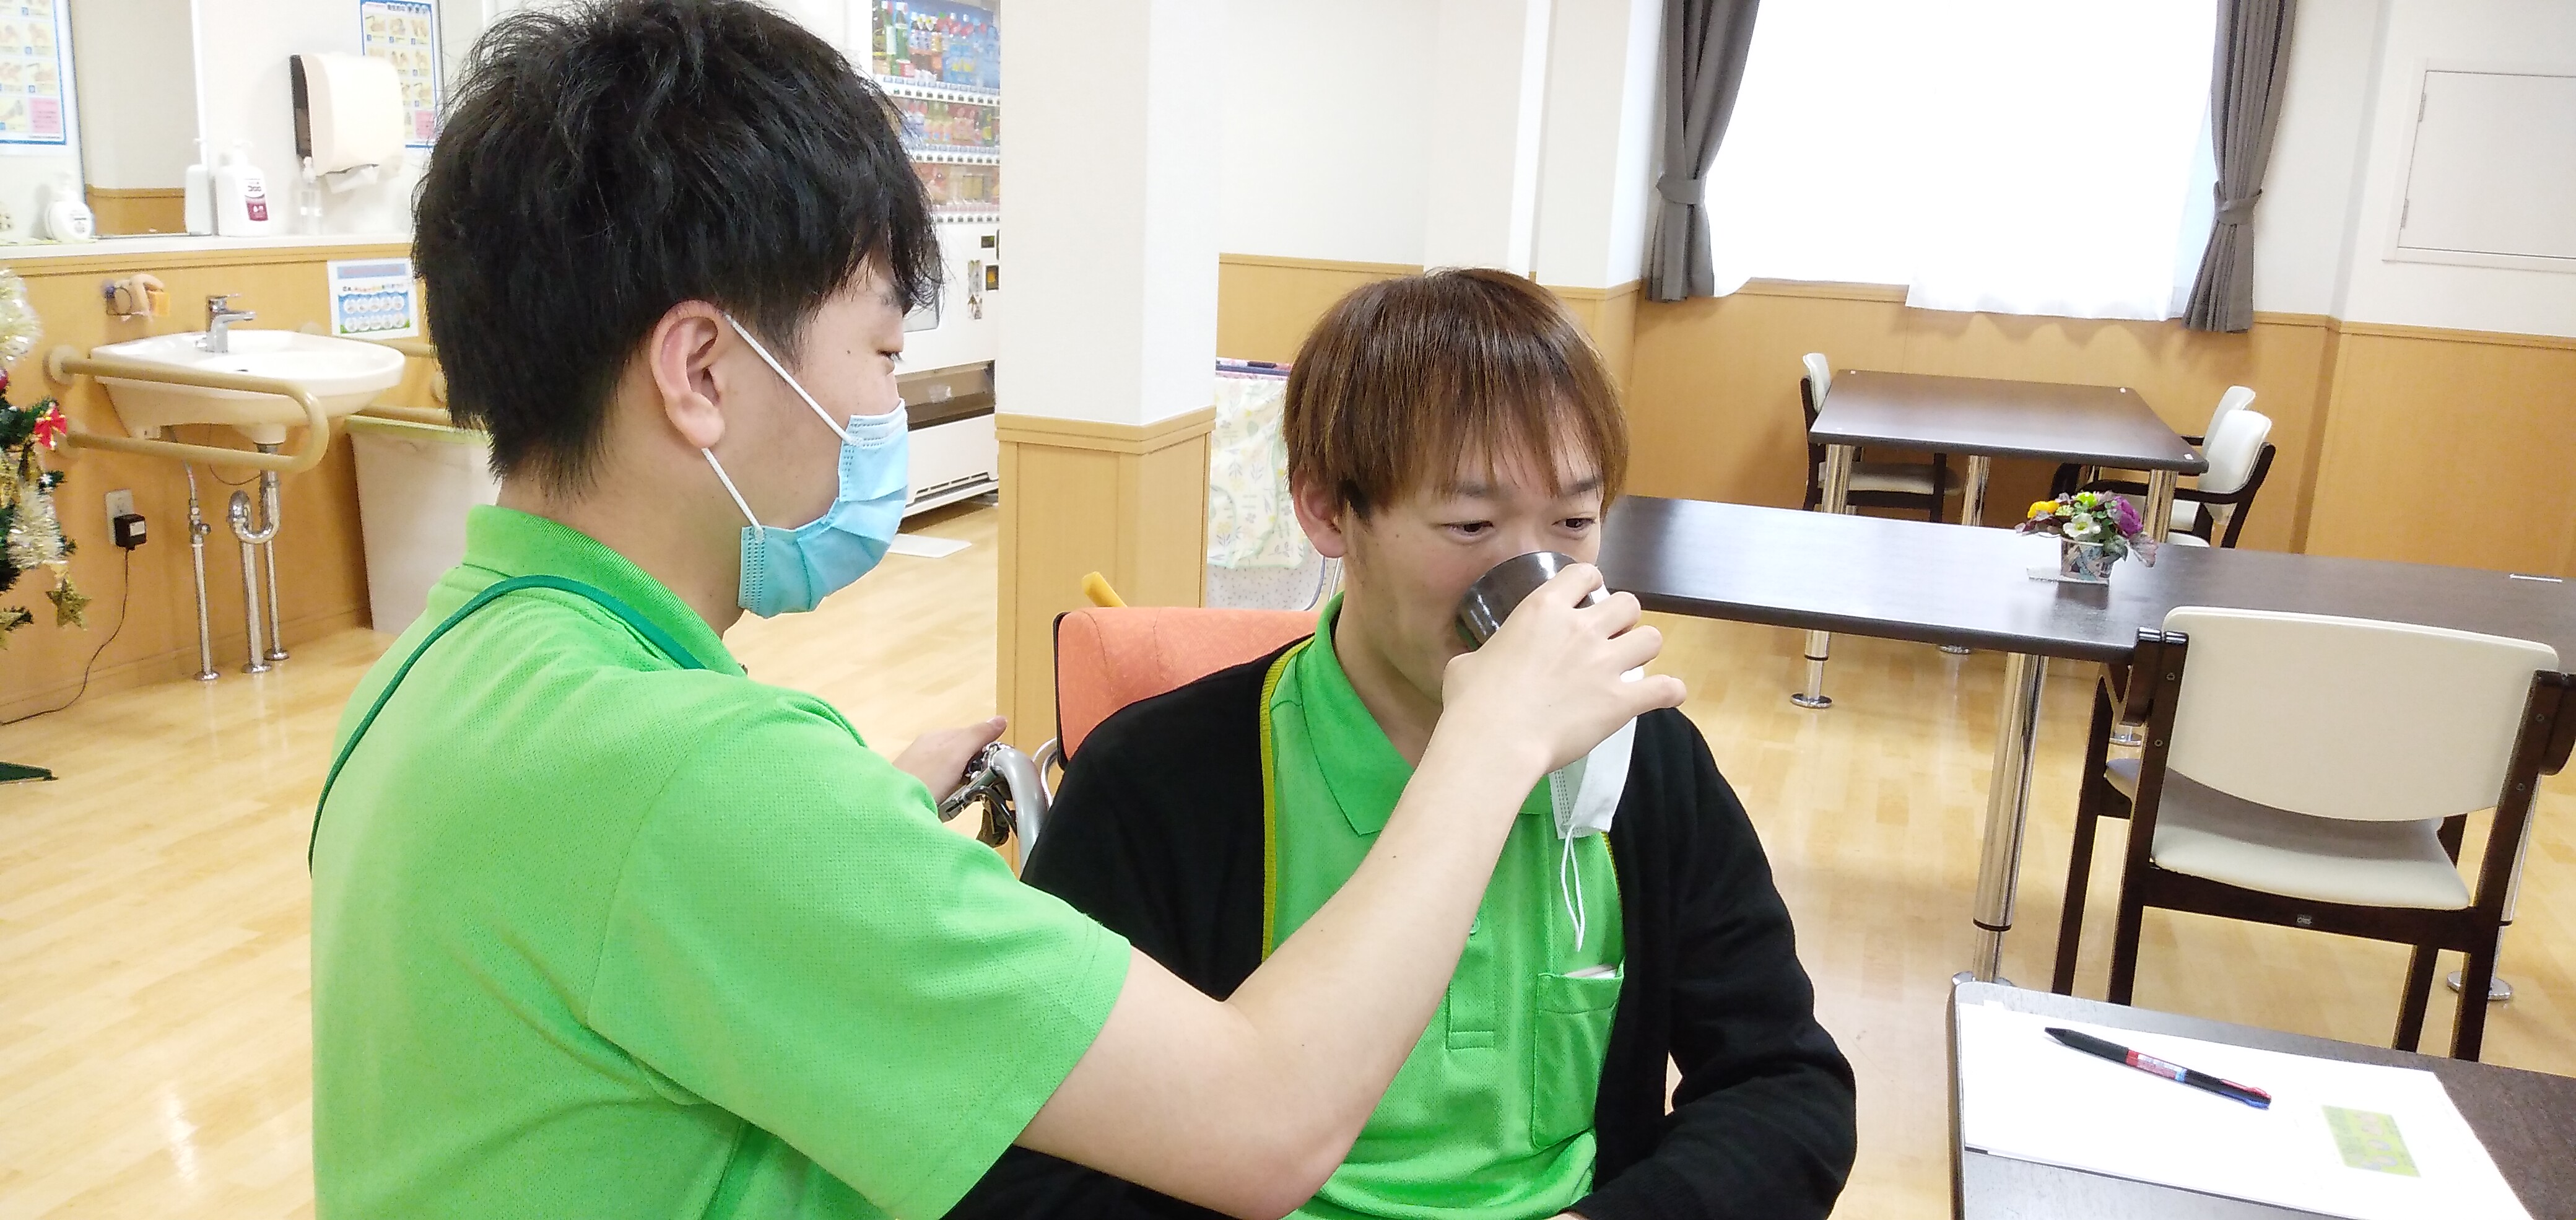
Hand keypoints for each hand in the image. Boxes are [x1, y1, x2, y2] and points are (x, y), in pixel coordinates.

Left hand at [890, 715, 1007, 798]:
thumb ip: (978, 735)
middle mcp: (925, 749)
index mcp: (936, 737)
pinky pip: (939, 786)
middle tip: (982, 783)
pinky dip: (948, 793)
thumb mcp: (956, 753)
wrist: (891, 808)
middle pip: (960, 754)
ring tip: (965, 796)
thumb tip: (1001, 719)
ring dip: (961, 782)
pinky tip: (948, 803)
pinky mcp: (912, 788)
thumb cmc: (925, 778)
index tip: (996, 766)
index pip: (969, 735)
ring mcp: (917, 769)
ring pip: (950, 771)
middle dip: (973, 767)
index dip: (985, 748)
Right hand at [1437, 563, 1684, 775]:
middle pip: (1627, 603)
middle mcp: (1582, 628)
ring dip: (1643, 649)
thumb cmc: (1473, 701)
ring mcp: (1606, 663)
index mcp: (1543, 610)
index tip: (1587, 599)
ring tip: (1631, 665)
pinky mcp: (1622, 700)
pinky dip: (1669, 692)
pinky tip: (1664, 696)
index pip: (1584, 574)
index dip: (1590, 584)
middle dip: (1622, 619)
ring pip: (1652, 638)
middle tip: (1608, 639)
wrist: (1496, 741)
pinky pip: (1666, 688)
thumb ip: (1485, 654)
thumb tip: (1476, 664)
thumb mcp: (1466, 664)